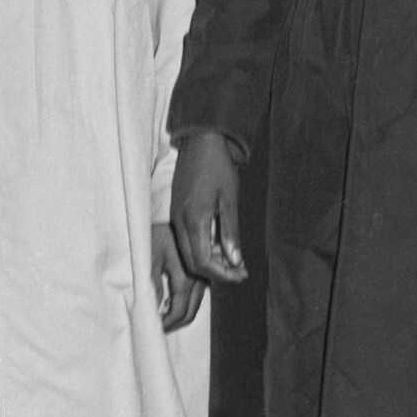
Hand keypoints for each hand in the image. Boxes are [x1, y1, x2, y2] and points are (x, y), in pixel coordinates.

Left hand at [151, 222, 203, 331]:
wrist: (166, 210)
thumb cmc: (154, 233)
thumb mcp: (149, 259)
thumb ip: (153, 287)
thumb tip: (154, 311)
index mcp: (187, 277)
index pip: (179, 312)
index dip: (166, 325)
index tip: (152, 329)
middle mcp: (199, 278)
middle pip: (190, 312)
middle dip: (174, 324)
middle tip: (156, 328)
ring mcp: (202, 274)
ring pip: (195, 304)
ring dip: (180, 314)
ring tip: (161, 317)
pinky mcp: (201, 269)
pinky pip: (196, 293)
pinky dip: (185, 303)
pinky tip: (169, 302)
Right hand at [171, 131, 246, 283]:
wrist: (200, 141)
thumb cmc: (218, 166)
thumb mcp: (229, 199)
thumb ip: (231, 232)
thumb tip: (235, 261)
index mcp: (194, 220)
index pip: (203, 262)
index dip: (222, 274)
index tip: (241, 274)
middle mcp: (180, 223)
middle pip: (193, 263)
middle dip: (217, 272)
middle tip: (240, 270)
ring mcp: (175, 218)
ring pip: (189, 253)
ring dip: (210, 261)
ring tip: (234, 258)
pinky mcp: (176, 213)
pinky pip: (186, 241)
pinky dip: (203, 249)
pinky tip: (220, 244)